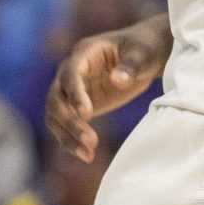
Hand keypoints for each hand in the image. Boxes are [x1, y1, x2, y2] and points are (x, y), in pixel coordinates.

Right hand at [46, 18, 168, 161]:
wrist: (148, 54)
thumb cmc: (146, 48)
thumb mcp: (144, 53)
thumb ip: (131, 66)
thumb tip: (117, 80)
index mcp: (85, 52)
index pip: (71, 74)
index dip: (75, 94)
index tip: (87, 114)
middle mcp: (71, 70)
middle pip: (56, 98)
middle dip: (70, 121)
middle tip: (91, 141)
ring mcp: (71, 89)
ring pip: (55, 115)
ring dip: (67, 136)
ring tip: (88, 154)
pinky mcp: (77, 106)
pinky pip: (66, 125)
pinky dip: (72, 140)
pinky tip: (87, 156)